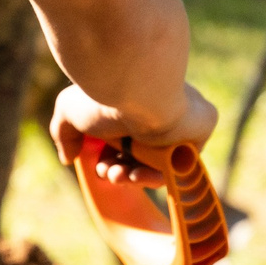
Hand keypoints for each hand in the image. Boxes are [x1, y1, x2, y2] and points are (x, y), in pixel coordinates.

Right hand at [51, 79, 219, 183]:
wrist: (134, 87)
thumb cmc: (102, 96)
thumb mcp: (69, 111)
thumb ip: (64, 134)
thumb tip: (68, 159)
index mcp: (130, 104)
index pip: (123, 140)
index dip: (108, 159)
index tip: (97, 165)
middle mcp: (156, 110)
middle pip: (139, 156)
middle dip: (119, 171)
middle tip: (108, 172)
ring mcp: (179, 118)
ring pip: (159, 163)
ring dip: (135, 177)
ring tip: (119, 175)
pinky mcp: (201, 125)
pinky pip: (184, 162)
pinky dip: (161, 174)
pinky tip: (141, 174)